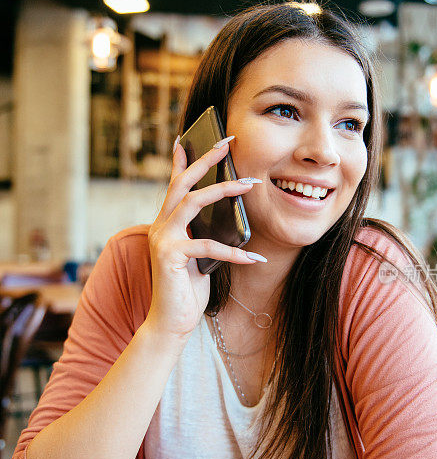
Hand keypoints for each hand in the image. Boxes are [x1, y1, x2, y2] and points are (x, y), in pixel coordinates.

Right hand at [144, 138, 261, 342]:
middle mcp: (160, 226)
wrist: (170, 322)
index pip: (174, 185)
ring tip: (249, 185)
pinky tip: (254, 257)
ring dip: (223, 190)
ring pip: (193, 202)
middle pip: (182, 183)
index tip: (191, 137)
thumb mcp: (199, 256)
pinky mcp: (170, 255)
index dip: (183, 160)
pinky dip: (233, 251)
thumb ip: (205, 234)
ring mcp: (162, 239)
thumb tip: (229, 216)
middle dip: (205, 160)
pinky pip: (208, 246)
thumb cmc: (187, 289)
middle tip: (226, 142)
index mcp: (166, 223)